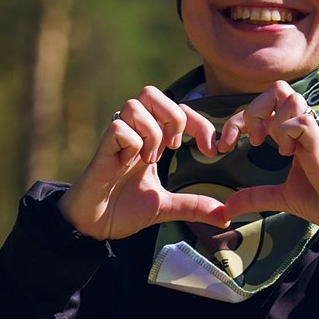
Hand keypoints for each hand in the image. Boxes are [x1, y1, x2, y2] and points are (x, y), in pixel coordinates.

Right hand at [59, 87, 238, 242]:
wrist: (92, 226)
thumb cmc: (122, 209)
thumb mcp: (166, 207)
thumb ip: (195, 205)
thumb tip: (225, 214)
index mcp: (151, 140)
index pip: (179, 110)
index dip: (199, 122)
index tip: (211, 150)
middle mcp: (135, 133)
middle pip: (153, 92)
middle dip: (174, 116)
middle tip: (175, 146)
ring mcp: (117, 138)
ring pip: (137, 104)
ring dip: (151, 131)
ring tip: (149, 159)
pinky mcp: (102, 148)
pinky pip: (120, 128)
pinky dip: (132, 144)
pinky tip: (127, 164)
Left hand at [214, 82, 318, 236]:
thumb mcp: (282, 197)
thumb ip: (255, 197)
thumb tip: (228, 209)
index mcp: (293, 133)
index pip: (263, 108)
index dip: (238, 121)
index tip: (223, 146)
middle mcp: (302, 125)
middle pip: (275, 89)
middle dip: (254, 110)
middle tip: (253, 141)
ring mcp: (312, 129)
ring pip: (287, 95)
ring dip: (273, 120)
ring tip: (278, 149)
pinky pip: (300, 118)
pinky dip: (285, 132)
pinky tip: (289, 154)